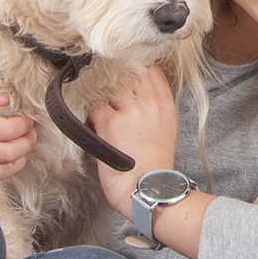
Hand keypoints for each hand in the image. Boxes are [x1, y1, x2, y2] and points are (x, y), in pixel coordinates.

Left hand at [92, 68, 179, 217]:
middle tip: (107, 84)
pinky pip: (95, 106)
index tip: (127, 76)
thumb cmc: (154, 165)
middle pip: (131, 73)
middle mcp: (149, 103)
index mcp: (165, 105)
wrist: (148, 188)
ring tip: (98, 101)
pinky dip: (91, 111)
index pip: (151, 71)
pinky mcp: (110, 123)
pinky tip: (93, 120)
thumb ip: (156, 108)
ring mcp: (129, 111)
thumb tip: (140, 96)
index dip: (137, 70)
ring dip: (102, 92)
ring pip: (111, 85)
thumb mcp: (166, 129)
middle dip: (118, 77)